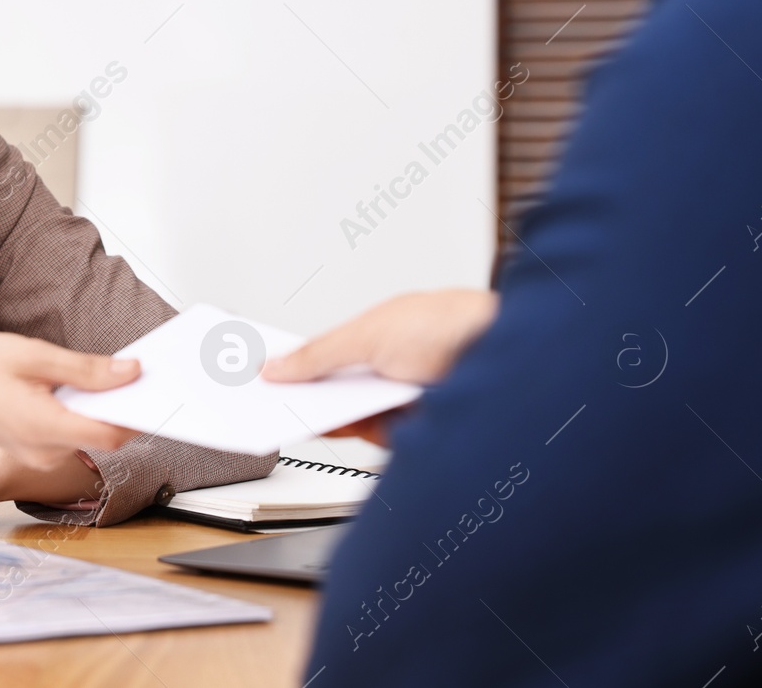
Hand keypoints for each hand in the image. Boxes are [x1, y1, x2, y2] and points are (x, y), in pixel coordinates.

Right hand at [0, 333, 141, 476]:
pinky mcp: (34, 451)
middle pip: (104, 435)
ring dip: (102, 407)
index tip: (158, 388)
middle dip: (124, 405)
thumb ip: (85, 369)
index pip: (112, 434)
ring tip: (106, 372)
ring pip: (88, 435)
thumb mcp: (32, 355)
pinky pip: (71, 435)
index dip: (141, 412)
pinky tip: (78, 386)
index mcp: (45, 427)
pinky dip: (82, 412)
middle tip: (138, 370)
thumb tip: (130, 373)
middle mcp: (45, 451)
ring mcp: (39, 456)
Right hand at [259, 289, 496, 445]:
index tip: (255, 374)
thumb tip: (277, 366)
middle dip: (299, 395)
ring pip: (349, 417)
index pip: (322, 355)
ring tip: (283, 413)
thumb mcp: (366, 333)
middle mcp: (389, 370)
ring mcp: (402, 401)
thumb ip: (317, 354)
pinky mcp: (416, 431)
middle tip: (260, 401)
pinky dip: (352, 433)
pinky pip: (373, 438)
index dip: (290, 365)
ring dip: (322, 415)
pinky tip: (331, 425)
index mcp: (375, 337)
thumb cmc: (452, 324)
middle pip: (331, 390)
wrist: (506, 354)